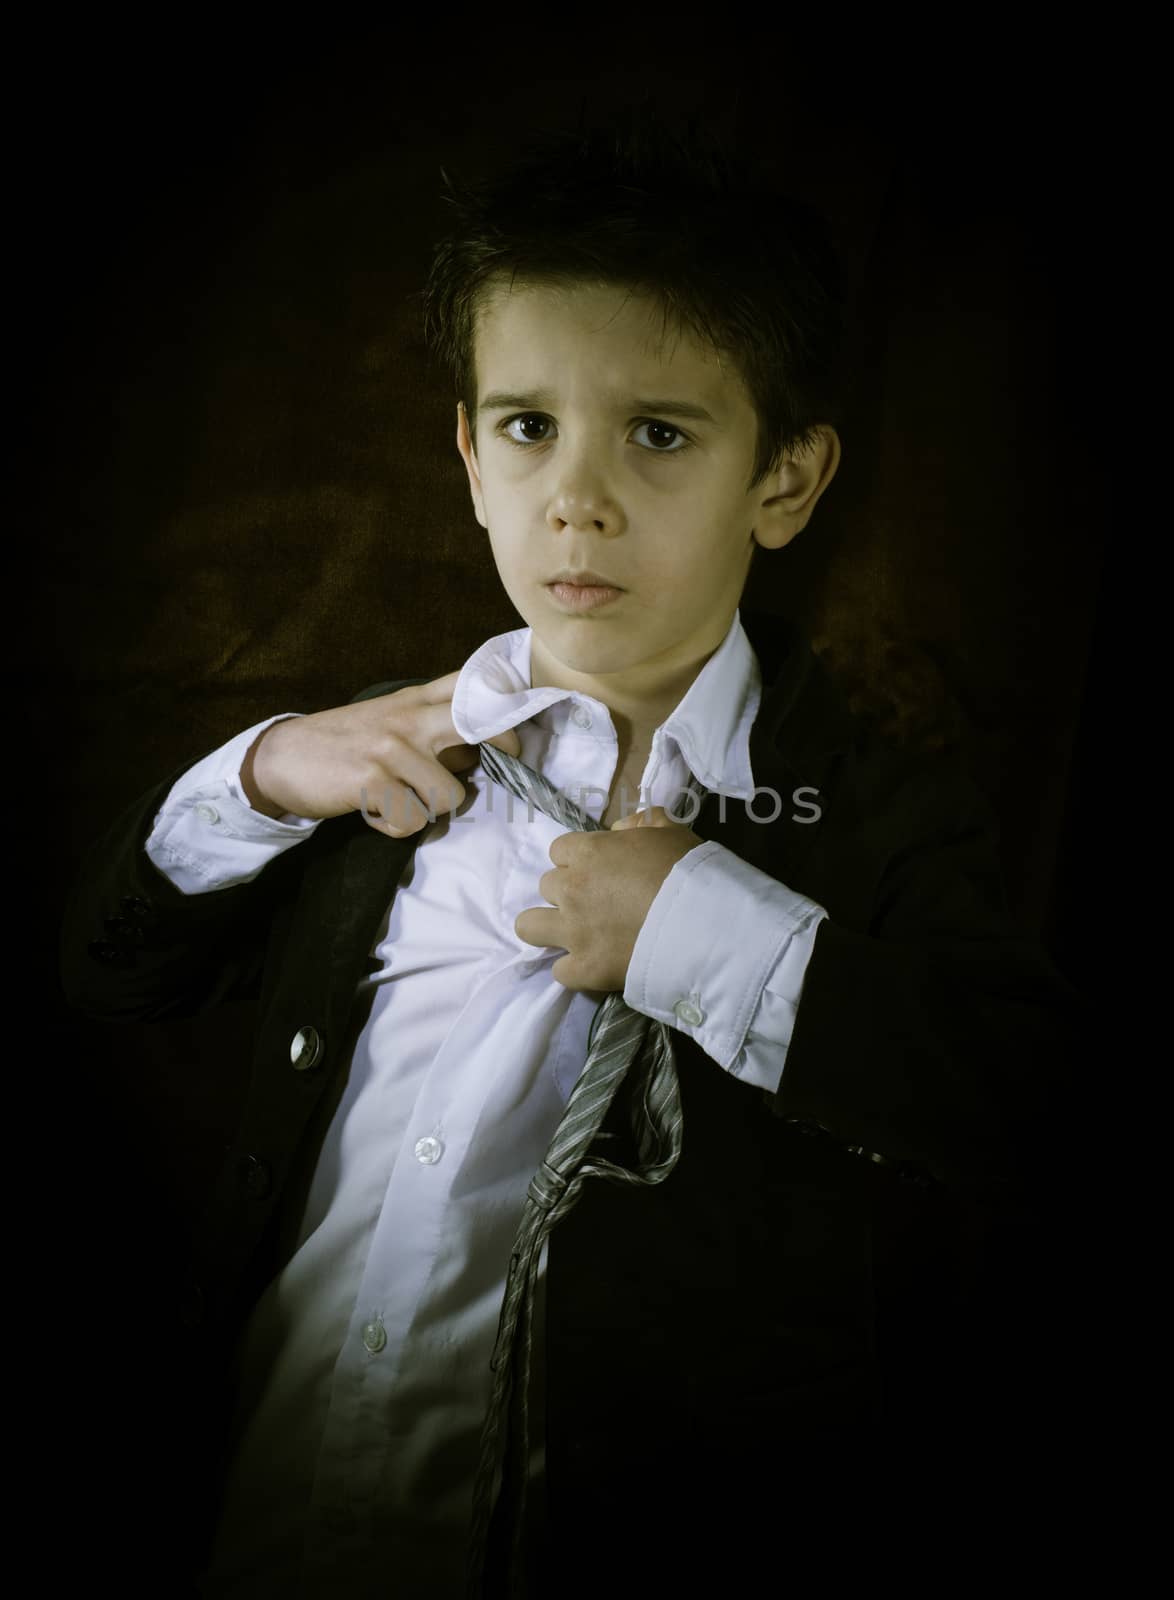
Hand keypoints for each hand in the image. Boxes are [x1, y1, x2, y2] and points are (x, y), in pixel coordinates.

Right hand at [240, 669, 520, 833]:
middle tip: (501, 769)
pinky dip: (396, 827)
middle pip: (481, 724)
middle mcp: (410, 716)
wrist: (283, 757)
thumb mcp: (391, 719)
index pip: (474, 685)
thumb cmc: (344, 743)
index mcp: (416, 698)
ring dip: (428, 811)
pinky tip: (375, 813)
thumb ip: (433, 724)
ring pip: (451, 796)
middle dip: (502, 751)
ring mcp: (393, 747)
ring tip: (400, 801)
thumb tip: (482, 753)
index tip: (521, 732)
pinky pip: (413, 820)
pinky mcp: (373, 779)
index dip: (509, 705)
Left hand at [515, 806, 703, 991]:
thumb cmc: (688, 871)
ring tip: (574, 933)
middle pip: (547, 886)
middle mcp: (571, 890)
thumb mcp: (670, 830)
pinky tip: (594, 965)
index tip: (599, 870)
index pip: (559, 850)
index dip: (579, 860)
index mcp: (588, 853)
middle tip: (597, 901)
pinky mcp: (584, 969)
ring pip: (529, 926)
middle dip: (567, 891)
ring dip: (548, 927)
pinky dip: (575, 969)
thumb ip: (641, 823)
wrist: (703, 924)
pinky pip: (560, 970)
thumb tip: (620, 830)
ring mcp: (574, 931)